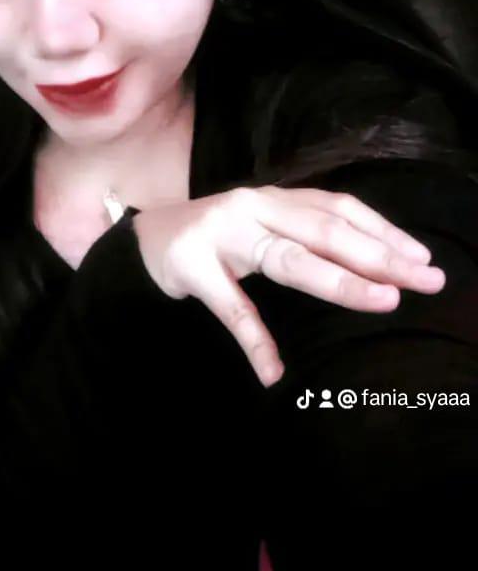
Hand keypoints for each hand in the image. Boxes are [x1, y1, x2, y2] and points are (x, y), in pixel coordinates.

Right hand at [132, 186, 445, 387]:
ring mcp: (223, 236)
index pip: (339, 209)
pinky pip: (231, 309)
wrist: (146, 240)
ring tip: (381, 302)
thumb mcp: (265, 225)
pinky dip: (255, 342)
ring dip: (339, 283)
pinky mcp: (192, 269)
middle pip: (325, 231)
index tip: (421, 259)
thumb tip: (376, 257)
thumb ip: (307, 233)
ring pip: (289, 260)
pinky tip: (273, 371)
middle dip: (379, 256)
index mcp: (277, 199)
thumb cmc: (219, 236)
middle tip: (423, 281)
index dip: (383, 231)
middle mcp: (255, 208)